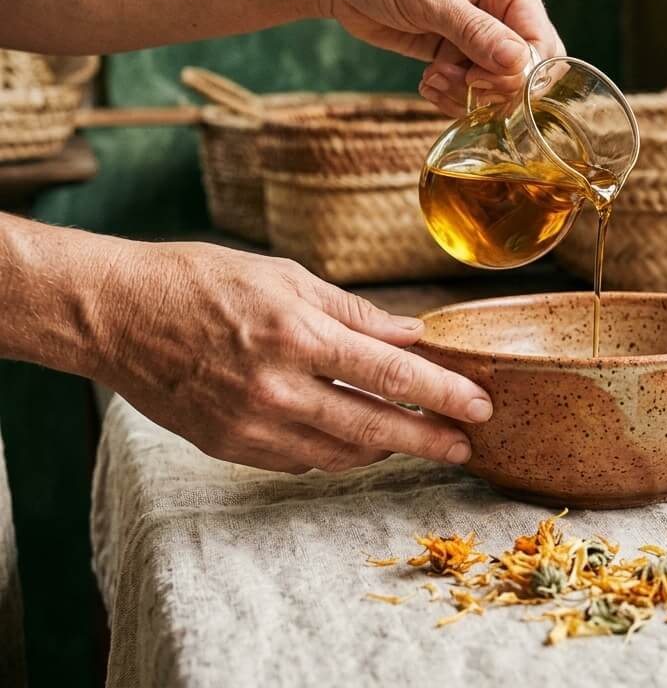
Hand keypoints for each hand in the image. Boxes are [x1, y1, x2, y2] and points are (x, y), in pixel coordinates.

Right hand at [90, 241, 491, 473]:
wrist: (115, 314)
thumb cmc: (201, 280)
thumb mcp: (285, 277)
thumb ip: (352, 313)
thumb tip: (409, 335)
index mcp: (296, 334)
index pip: (391, 374)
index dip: (443, 394)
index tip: (479, 406)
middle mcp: (276, 387)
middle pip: (375, 426)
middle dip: (429, 439)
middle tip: (465, 446)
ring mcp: (250, 424)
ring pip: (339, 453)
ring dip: (385, 448)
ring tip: (417, 439)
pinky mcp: (228, 446)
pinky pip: (299, 460)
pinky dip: (335, 452)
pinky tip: (356, 440)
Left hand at [322, 0, 564, 116]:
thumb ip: (475, 32)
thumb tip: (519, 63)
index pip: (540, 40)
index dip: (518, 71)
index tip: (478, 78)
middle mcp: (502, 8)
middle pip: (527, 69)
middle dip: (493, 87)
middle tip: (456, 81)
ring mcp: (481, 34)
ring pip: (499, 87)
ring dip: (466, 94)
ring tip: (431, 79)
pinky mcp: (459, 55)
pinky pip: (473, 91)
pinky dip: (453, 97)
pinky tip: (426, 82)